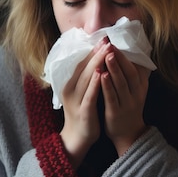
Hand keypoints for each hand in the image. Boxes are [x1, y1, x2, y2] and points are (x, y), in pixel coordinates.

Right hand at [59, 37, 111, 168]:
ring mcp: (76, 99)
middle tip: (106, 39)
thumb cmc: (82, 113)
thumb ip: (87, 79)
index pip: (82, 63)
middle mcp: (71, 89)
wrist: (76, 138)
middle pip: (84, 67)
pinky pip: (89, 94)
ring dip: (96, 62)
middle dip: (96, 52)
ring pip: (86, 77)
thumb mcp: (82, 93)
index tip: (102, 38)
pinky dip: (94, 82)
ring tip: (106, 50)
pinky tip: (101, 72)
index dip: (92, 50)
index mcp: (71, 84)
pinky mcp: (83, 110)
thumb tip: (98, 62)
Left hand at [101, 46, 150, 155]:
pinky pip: (112, 97)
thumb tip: (133, 54)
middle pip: (130, 73)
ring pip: (121, 83)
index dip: (127, 55)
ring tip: (107, 55)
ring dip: (114, 68)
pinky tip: (101, 75)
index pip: (136, 67)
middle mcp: (136, 94)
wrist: (128, 135)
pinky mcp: (116, 112)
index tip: (117, 41)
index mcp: (140, 87)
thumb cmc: (128, 108)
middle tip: (111, 44)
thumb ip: (133, 75)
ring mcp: (127, 103)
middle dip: (120, 58)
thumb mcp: (135, 91)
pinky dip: (107, 85)